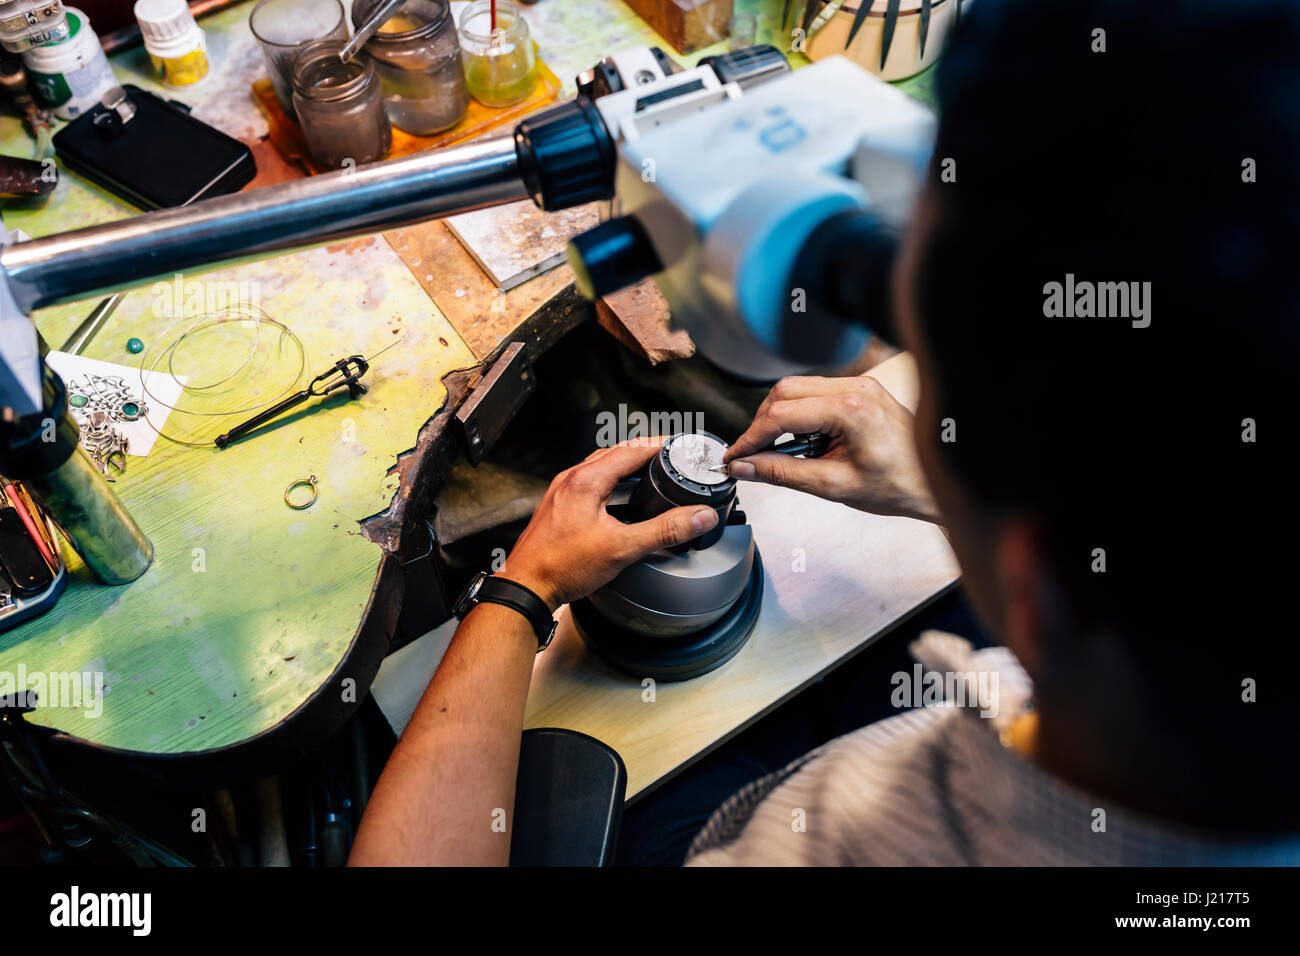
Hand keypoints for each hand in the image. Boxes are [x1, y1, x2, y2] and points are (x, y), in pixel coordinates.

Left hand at [502, 438, 719, 610]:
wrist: (526, 587)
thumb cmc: (562, 567)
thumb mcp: (622, 548)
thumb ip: (664, 531)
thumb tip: (698, 517)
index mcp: (586, 480)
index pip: (631, 450)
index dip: (659, 445)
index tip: (679, 445)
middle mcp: (571, 480)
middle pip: (615, 453)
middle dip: (644, 451)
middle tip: (669, 454)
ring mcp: (561, 492)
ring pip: (600, 467)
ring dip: (625, 465)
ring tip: (649, 470)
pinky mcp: (558, 506)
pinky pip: (588, 482)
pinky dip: (610, 480)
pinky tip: (619, 496)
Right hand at [723, 375, 940, 522]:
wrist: (934, 482)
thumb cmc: (898, 485)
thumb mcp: (833, 486)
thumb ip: (783, 473)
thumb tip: (745, 467)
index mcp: (850, 409)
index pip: (781, 414)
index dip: (751, 437)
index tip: (736, 456)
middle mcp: (855, 388)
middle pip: (785, 390)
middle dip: (762, 422)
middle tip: (752, 453)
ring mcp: (860, 385)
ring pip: (798, 388)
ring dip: (780, 417)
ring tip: (782, 452)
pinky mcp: (862, 390)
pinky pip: (817, 392)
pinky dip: (800, 414)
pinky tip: (805, 441)